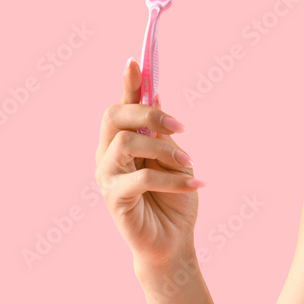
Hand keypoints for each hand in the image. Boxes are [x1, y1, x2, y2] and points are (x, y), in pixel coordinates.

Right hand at [94, 58, 205, 271]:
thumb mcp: (174, 159)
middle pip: (113, 116)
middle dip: (148, 113)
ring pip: (125, 143)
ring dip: (165, 149)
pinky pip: (142, 177)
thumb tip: (156, 96)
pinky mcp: (114, 199)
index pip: (120, 106)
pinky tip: (196, 184)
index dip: (126, 83)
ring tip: (190, 164)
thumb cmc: (173, 200)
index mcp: (121, 142)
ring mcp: (107, 177)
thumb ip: (161, 132)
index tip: (134, 60)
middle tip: (181, 126)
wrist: (173, 242)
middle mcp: (107, 156)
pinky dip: (174, 179)